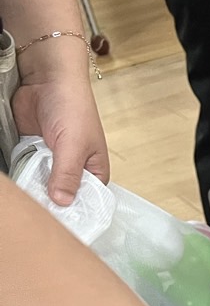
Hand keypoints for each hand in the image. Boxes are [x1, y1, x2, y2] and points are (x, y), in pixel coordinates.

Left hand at [12, 73, 108, 205]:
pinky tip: (19, 187)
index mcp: (93, 171)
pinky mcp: (32, 152)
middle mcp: (73, 169)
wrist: (46, 78)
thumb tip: (62, 203)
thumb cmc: (72, 107)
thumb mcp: (73, 146)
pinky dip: (22, 177)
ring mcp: (51, 162)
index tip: (61, 227)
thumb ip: (67, 175)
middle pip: (61, 197)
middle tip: (39, 217)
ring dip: (34, 191)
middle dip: (50, 204)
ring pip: (41, 186)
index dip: (75, 214)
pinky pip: (26, 172)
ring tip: (27, 205)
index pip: (87, 202)